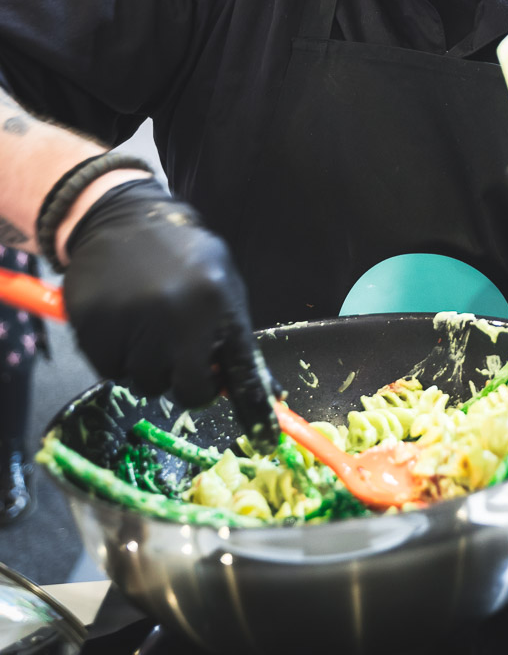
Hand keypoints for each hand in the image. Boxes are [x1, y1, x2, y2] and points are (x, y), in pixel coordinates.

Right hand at [63, 181, 279, 448]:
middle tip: (176, 352)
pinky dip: (115, 356)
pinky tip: (121, 321)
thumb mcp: (221, 283)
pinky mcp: (93, 327)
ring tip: (146, 324)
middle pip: (186, 390)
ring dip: (147, 365)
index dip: (253, 408)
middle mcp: (176, 314)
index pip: (238, 371)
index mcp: (216, 301)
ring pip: (144, 383)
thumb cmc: (181, 256)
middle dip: (183, 379)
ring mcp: (131, 322)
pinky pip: (109, 371)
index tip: (267, 436)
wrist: (122, 219)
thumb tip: (264, 392)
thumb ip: (233, 334)